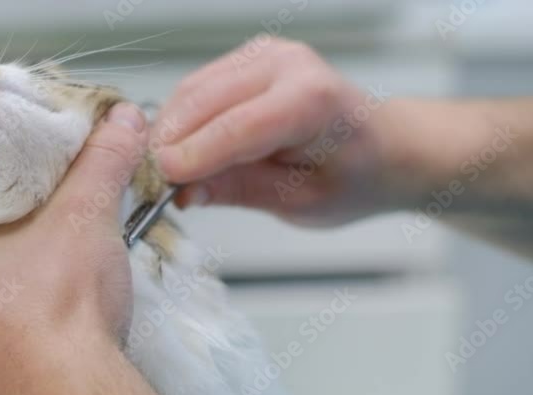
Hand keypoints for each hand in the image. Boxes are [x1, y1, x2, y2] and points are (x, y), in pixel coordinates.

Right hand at [155, 36, 399, 225]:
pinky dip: (180, 119)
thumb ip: (240, 191)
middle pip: (204, 101)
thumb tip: (185, 192)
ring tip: (163, 173)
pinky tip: (179, 150)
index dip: (193, 156)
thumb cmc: (352, 177)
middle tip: (150, 185)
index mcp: (313, 101)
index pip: (237, 127)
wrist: (382, 147)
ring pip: (192, 90)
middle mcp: (287, 64)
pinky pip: (197, 87)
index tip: (161, 182)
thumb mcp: (299, 201)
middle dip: (170, 144)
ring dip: (169, 131)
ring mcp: (265, 54)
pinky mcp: (246, 58)